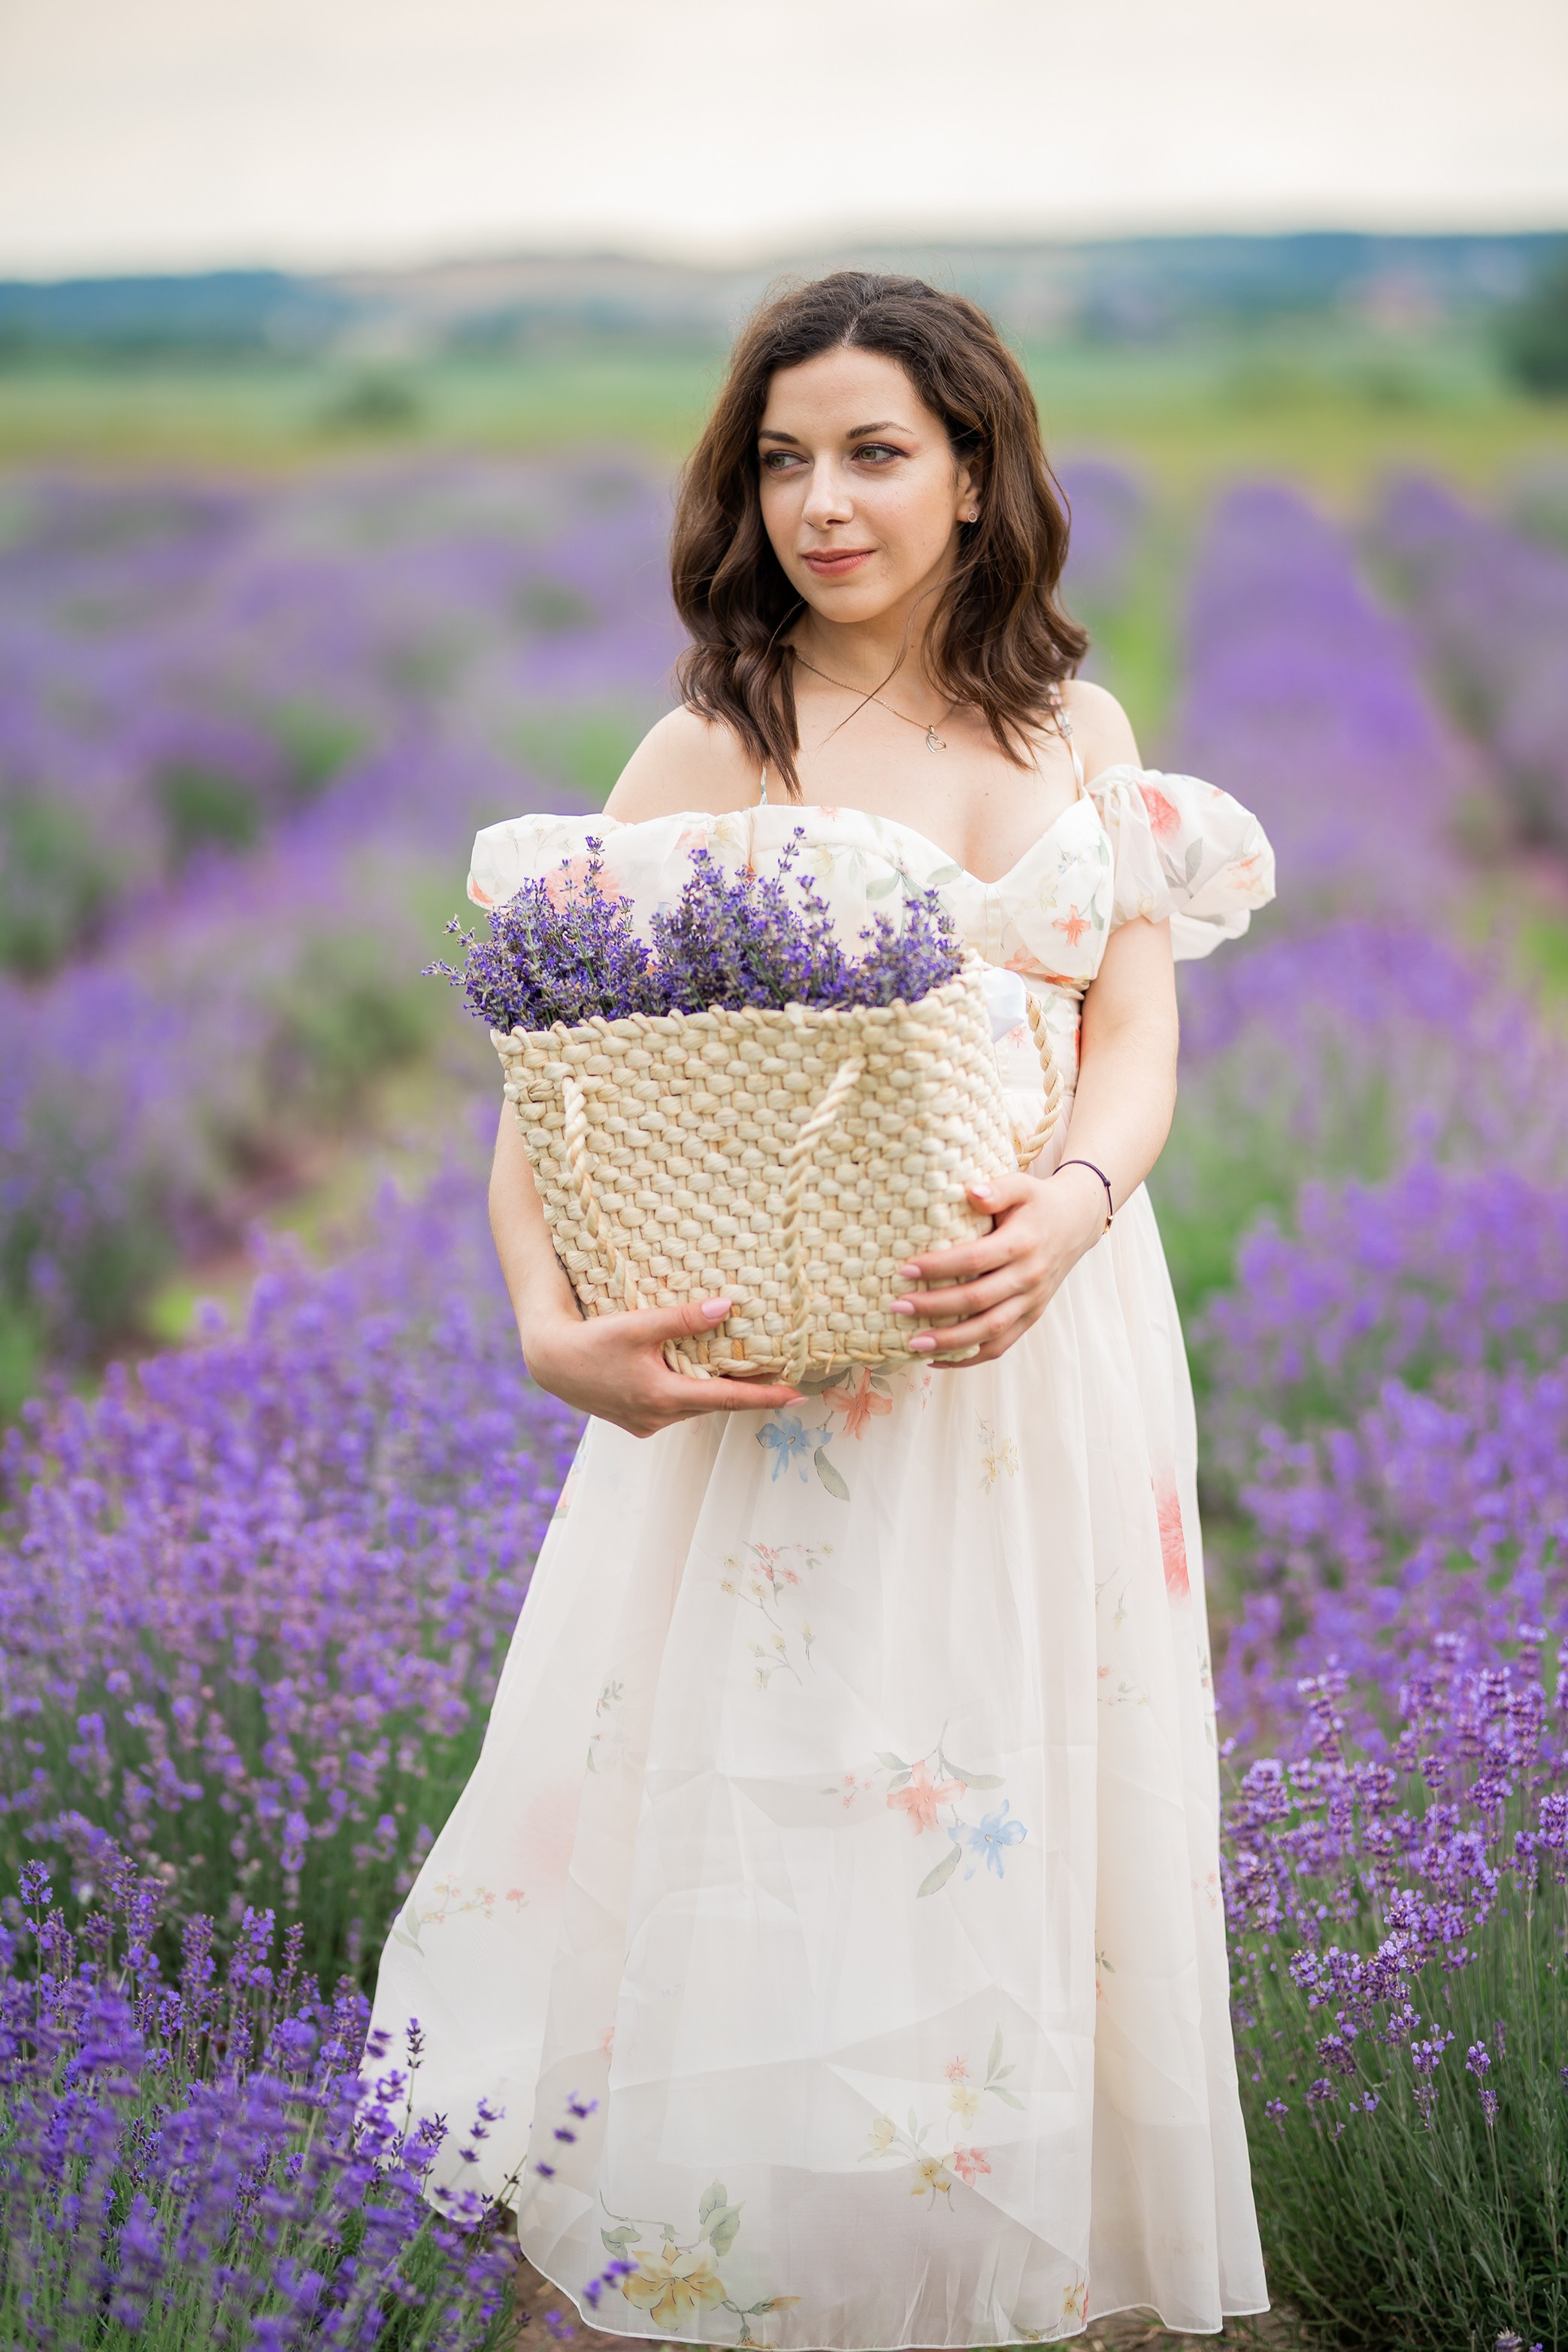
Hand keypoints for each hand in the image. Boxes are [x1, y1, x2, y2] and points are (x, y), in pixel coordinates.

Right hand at [523, 1294, 803, 1437]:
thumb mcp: (638, 1325)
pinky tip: (700, 1377)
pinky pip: (675, 1408)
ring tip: (750, 1376)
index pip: (728, 1399)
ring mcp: (646, 1423)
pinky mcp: (635, 1420)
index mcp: (663, 1397)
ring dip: (719, 1393)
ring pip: (695, 1407)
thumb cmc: (590, 1340)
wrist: (548, 1362)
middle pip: (715, 1405)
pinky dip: (693, 1394)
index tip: (799, 1396)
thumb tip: (727, 1307)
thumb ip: (683, 1318)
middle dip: (748, 1393)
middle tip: (784, 1379)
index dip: (766, 1398)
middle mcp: (658, 1417)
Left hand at [891, 1165, 1107, 1367]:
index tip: (905, 1269)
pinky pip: (1001, 1345)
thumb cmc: (1038, 1202)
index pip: (975, 1259)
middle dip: (934, 1307)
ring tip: (913, 1343)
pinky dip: (970, 1358)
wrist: (1077, 1223)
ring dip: (950, 1342)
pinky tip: (938, 1358)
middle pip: (978, 1300)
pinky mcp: (1031, 1317)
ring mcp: (1032, 1301)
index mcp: (1023, 1243)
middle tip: (897, 1307)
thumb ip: (998, 1189)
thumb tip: (972, 1192)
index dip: (939, 1267)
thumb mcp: (1022, 1185)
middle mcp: (1029, 1276)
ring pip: (990, 1331)